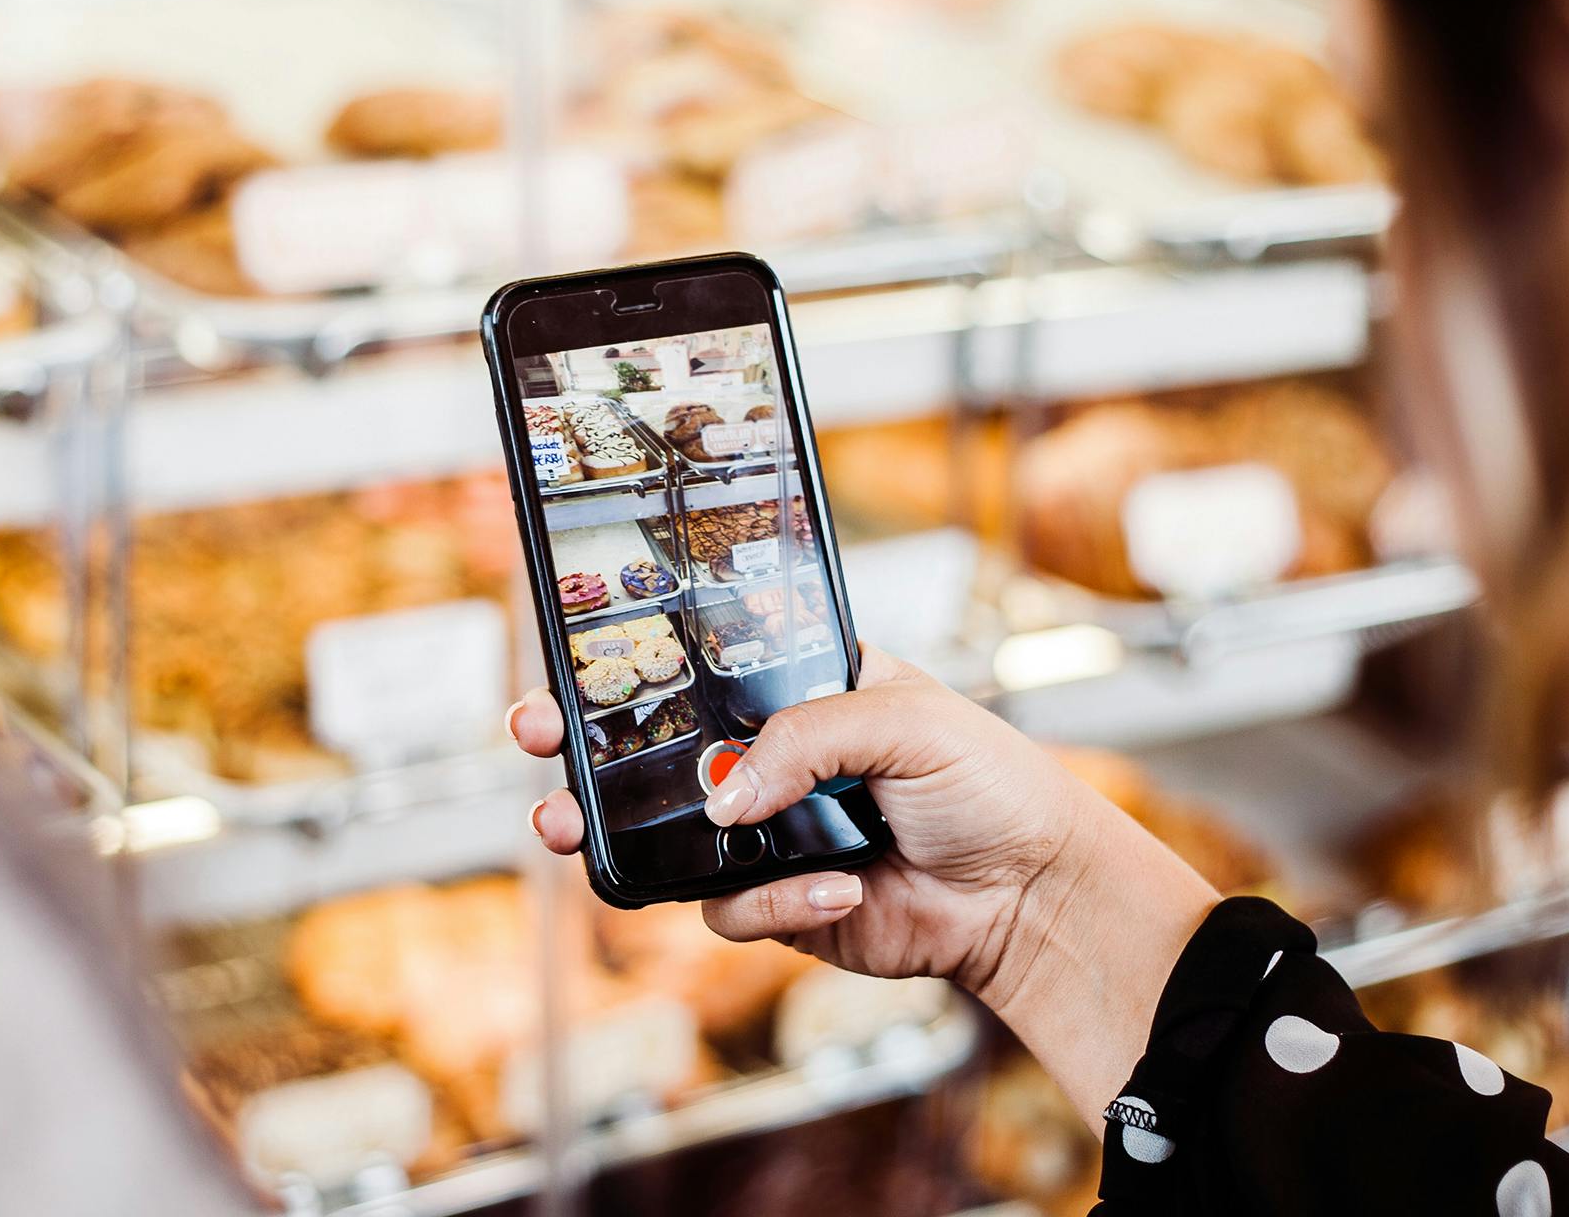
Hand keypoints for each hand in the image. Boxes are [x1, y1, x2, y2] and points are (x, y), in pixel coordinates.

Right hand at [507, 646, 1218, 1128]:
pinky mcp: (781, 907)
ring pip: (667, 841)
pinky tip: (842, 894)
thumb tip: (723, 800)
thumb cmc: (989, 784)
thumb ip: (804, 740)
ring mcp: (772, 836)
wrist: (1032, 895)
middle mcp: (776, 762)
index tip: (577, 657)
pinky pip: (730, 911)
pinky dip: (777, 904)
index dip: (638, 663)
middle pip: (658, 755)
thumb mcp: (905, 719)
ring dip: (621, 837)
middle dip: (585, 751)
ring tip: (573, 831)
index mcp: (804, 693)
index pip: (706, 668)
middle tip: (536, 742)